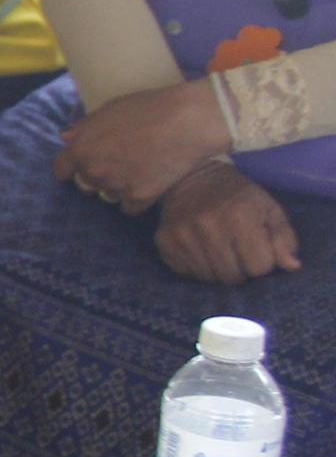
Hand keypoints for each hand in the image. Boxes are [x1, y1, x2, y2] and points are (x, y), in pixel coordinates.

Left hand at [58, 79, 229, 212]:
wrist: (186, 123)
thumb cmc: (148, 109)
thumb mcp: (109, 109)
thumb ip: (85, 128)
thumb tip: (66, 137)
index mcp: (81, 149)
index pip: (61, 169)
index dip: (70, 167)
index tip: (78, 166)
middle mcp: (94, 171)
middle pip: (86, 182)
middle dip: (97, 174)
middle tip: (120, 161)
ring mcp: (116, 187)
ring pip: (108, 194)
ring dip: (118, 186)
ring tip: (139, 168)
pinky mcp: (139, 199)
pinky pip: (128, 206)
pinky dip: (137, 198)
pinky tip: (149, 182)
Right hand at [155, 162, 300, 283]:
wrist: (191, 177)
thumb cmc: (238, 195)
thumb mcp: (269, 209)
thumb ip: (284, 239)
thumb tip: (291, 266)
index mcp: (239, 217)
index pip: (260, 267)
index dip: (263, 262)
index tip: (257, 248)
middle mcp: (208, 227)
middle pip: (233, 277)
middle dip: (241, 270)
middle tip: (238, 252)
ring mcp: (182, 236)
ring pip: (209, 278)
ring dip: (219, 270)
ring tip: (220, 251)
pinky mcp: (164, 241)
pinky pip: (187, 273)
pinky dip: (198, 267)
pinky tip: (200, 250)